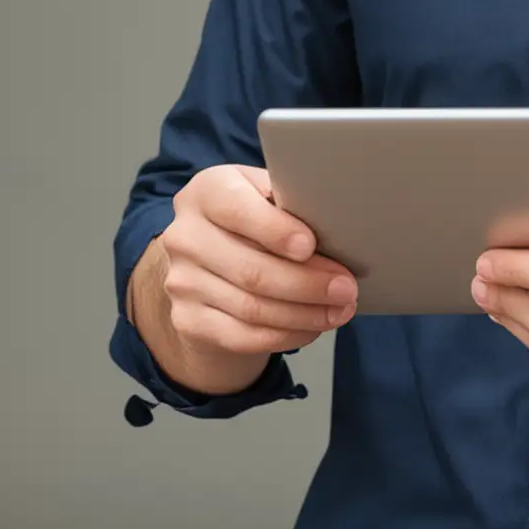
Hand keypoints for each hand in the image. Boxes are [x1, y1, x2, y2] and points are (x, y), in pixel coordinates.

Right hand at [159, 164, 358, 363]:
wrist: (206, 259)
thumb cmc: (251, 217)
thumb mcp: (263, 193)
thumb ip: (287, 201)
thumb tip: (334, 222)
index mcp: (207, 191)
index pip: (237, 210)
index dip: (276, 230)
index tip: (310, 246)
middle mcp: (186, 236)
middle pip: (251, 270)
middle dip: (307, 283)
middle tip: (346, 288)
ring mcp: (182, 282)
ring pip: (252, 308)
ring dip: (304, 314)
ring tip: (340, 310)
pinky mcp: (187, 319)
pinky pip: (243, 336)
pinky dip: (285, 335)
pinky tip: (312, 328)